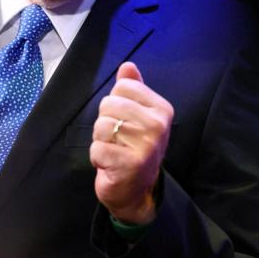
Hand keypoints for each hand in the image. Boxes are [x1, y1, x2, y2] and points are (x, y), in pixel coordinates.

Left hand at [90, 61, 173, 223]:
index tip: (125, 121)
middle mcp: (158, 126)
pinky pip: (97, 148)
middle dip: (105, 122)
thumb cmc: (133, 148)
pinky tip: (111, 164)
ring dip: (101, 140)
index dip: (114, 104)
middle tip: (118, 139)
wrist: (136, 192)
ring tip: (115, 151)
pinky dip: (98, 158)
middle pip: (109, 104)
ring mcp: (146, 146)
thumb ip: (133, 89)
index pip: (122, 87)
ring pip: (101, 125)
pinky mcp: (130, 164)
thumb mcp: (136, 116)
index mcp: (161, 110)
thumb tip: (127, 66)